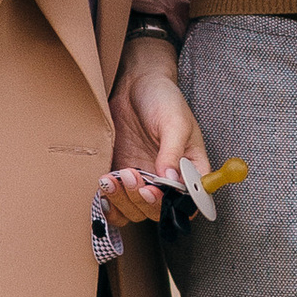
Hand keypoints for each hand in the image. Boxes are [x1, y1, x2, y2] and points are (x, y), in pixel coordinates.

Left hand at [102, 33, 207, 225]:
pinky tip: (104, 188)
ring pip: (136, 211)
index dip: (171, 205)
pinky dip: (110, 203)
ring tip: (114, 177)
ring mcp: (145, 181)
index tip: (153, 190)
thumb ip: (173, 150)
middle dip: (142, 200)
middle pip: (159, 212)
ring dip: (123, 201)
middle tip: (131, 174)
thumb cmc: (163, 99)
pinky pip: (118, 204)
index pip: (188, 202)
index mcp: (191, 171)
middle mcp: (170, 182)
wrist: (136, 85)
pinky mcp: (124, 178)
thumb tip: (169, 177)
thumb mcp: (174, 122)